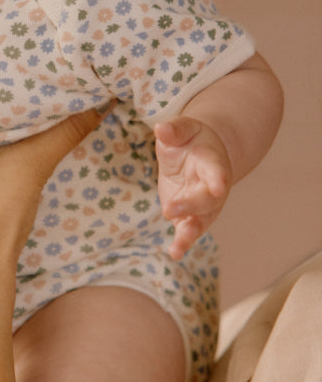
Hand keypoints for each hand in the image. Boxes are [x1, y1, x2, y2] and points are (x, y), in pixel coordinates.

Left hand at [154, 117, 231, 260]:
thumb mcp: (182, 129)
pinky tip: (174, 253)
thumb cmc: (189, 139)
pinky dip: (182, 242)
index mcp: (212, 162)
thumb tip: (161, 129)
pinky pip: (188, 231)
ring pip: (201, 221)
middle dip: (191, 206)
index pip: (218, 171)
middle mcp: (212, 187)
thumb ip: (174, 130)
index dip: (218, 179)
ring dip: (190, 232)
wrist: (198, 154)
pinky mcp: (189, 215)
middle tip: (169, 208)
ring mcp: (202, 205)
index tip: (219, 186)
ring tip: (179, 243)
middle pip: (208, 200)